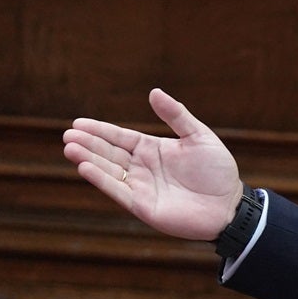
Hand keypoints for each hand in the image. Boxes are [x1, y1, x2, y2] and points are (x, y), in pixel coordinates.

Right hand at [62, 88, 243, 241]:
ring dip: (89, 161)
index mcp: (152, 149)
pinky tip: (85, 169)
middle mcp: (142, 168)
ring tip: (70, 149)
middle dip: (88, 145)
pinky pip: (118, 192)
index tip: (78, 123)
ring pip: (109, 171)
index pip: (120, 137)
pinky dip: (101, 180)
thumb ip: (176, 116)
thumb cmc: (217, 170)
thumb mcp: (198, 136)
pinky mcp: (142, 206)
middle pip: (109, 153)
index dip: (100, 130)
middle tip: (67, 135)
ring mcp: (140, 187)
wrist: (230, 205)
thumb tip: (154, 92)